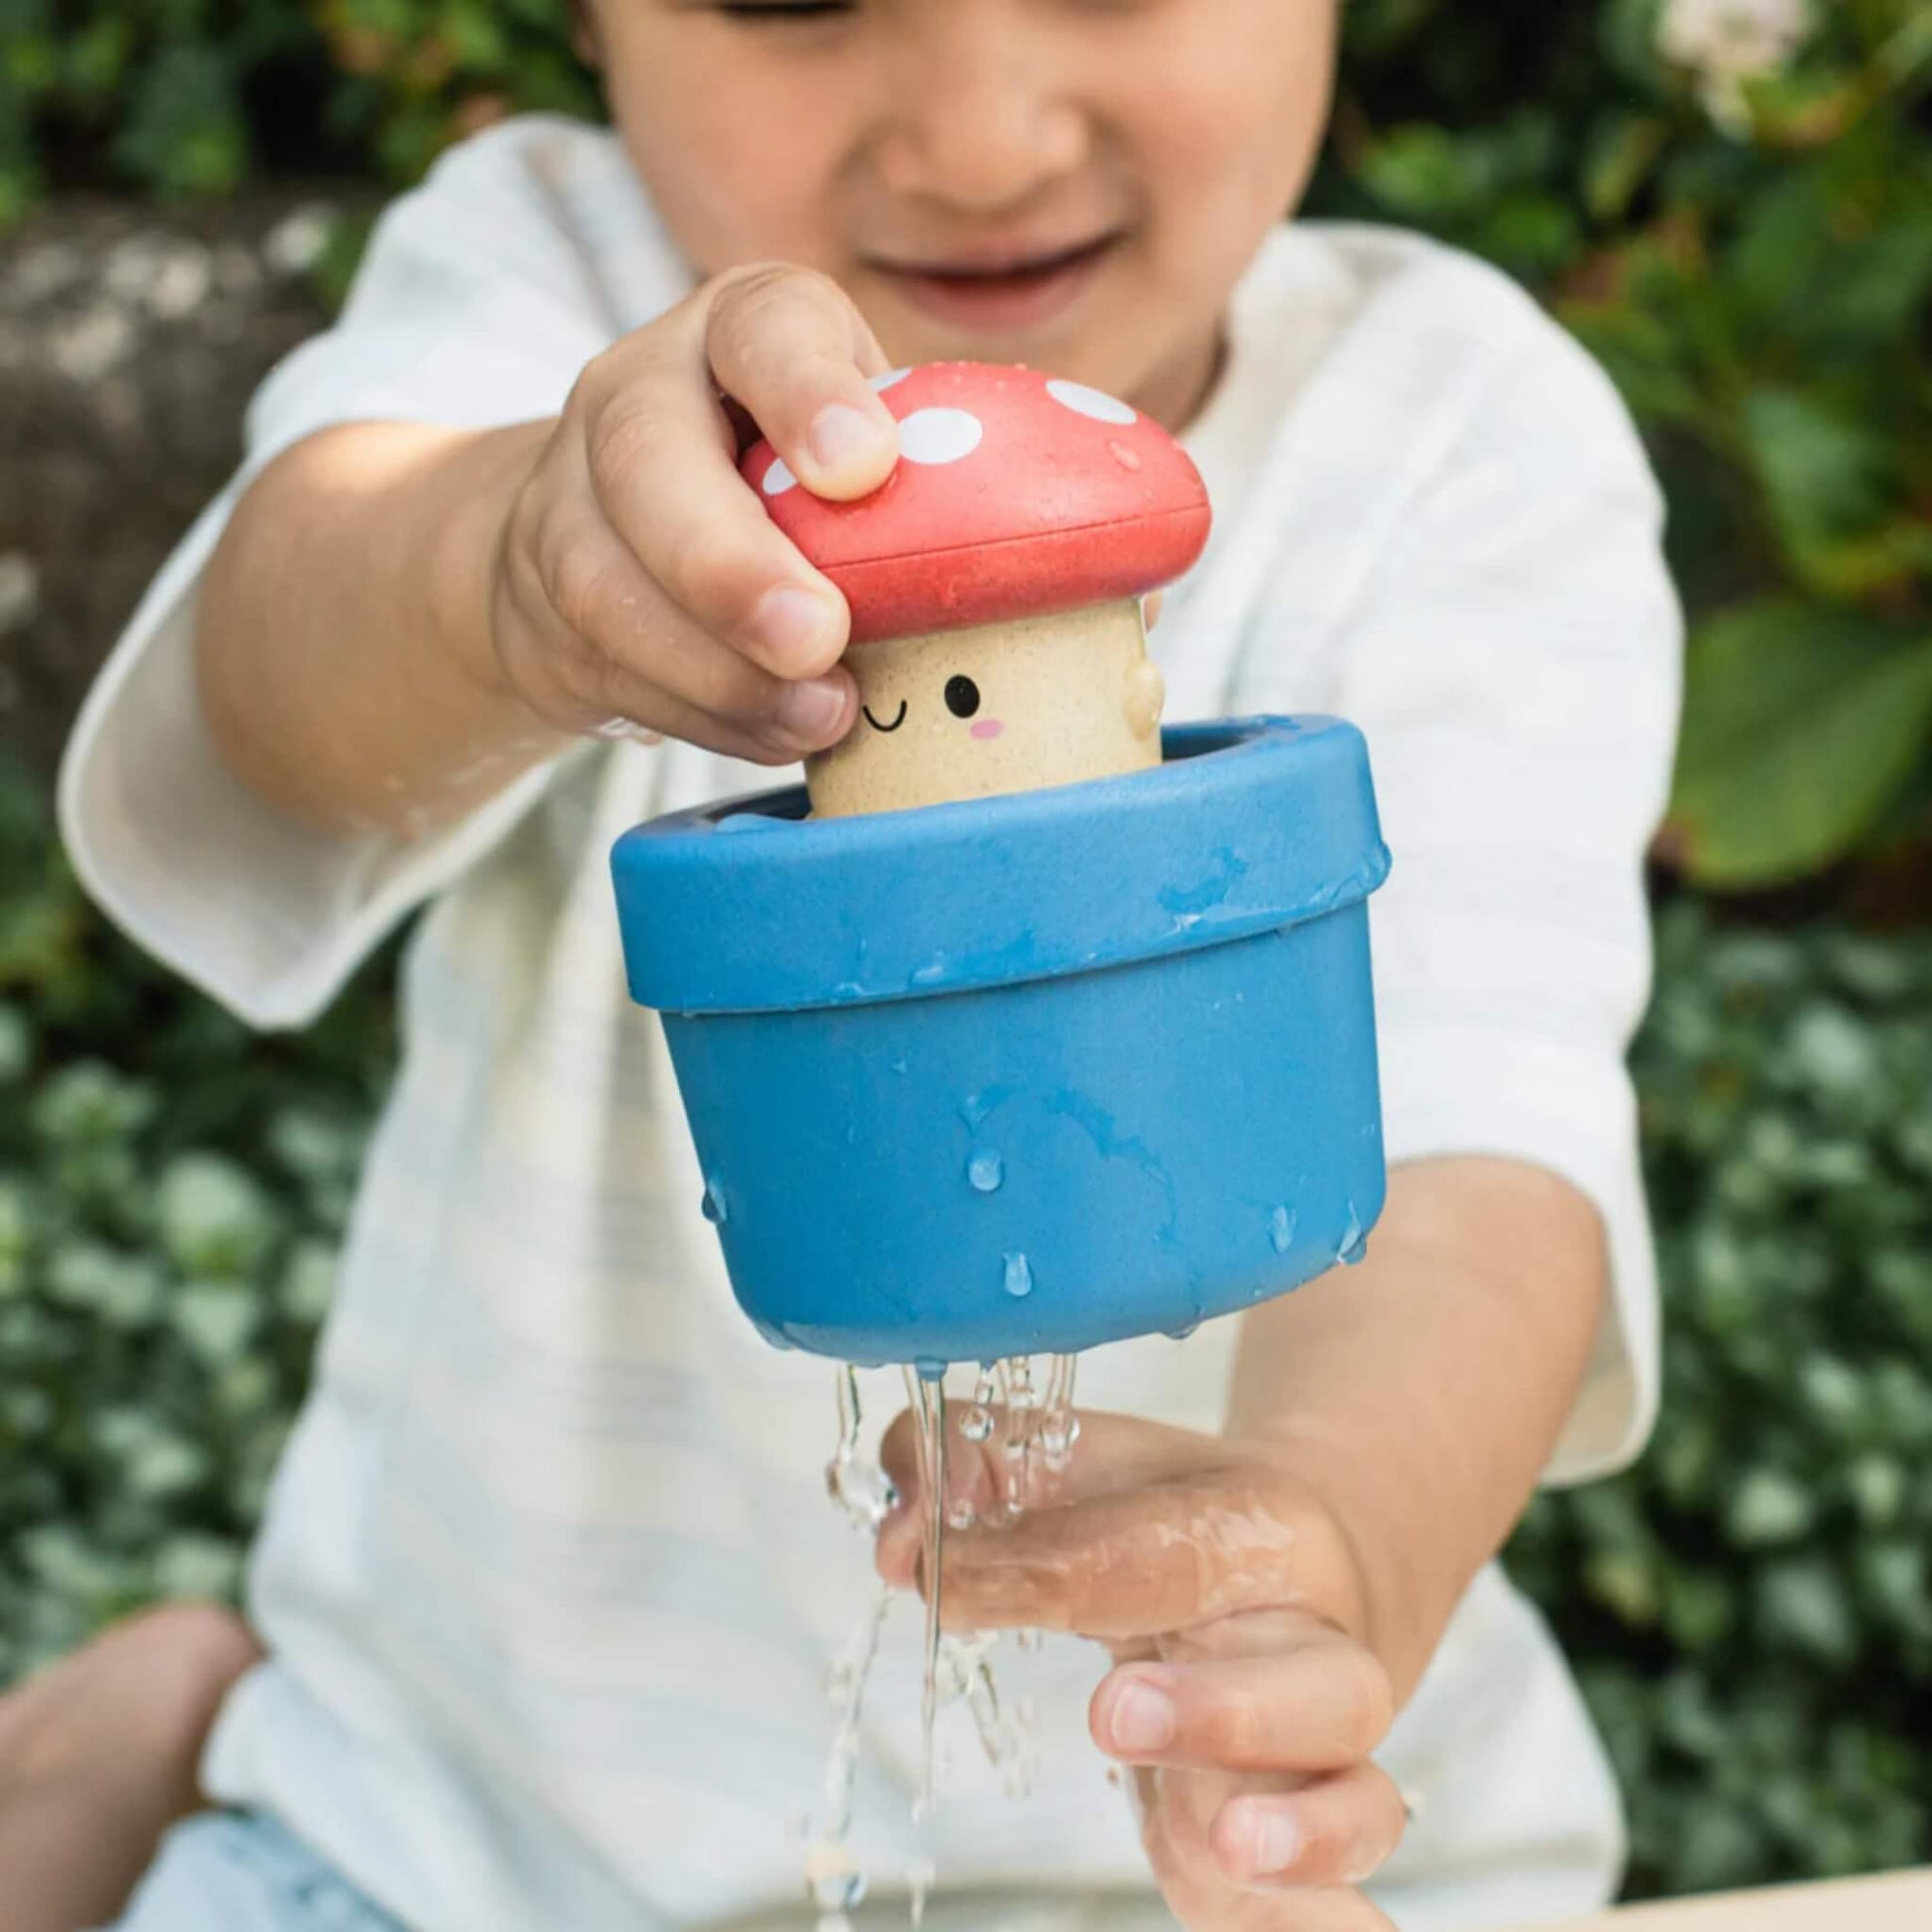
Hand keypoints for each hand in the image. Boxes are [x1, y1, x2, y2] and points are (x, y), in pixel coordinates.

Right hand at [490, 262, 900, 760]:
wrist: (613, 528)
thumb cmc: (787, 483)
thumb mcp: (852, 443)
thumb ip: (919, 482)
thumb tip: (1062, 571)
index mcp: (737, 332)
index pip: (762, 327)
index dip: (806, 392)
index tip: (863, 467)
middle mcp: (636, 394)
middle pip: (645, 460)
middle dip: (730, 564)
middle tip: (816, 636)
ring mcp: (571, 500)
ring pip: (606, 584)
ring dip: (718, 668)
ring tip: (819, 714)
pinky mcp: (546, 607)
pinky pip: (610, 670)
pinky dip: (703, 715)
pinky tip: (777, 734)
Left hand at [877, 1408, 1409, 1930]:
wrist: (1304, 1562)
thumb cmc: (1171, 1516)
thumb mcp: (1082, 1463)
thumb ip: (978, 1469)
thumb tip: (903, 1530)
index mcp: (1262, 1529)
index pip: (1162, 1551)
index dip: (1040, 1567)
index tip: (936, 1575)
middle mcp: (1315, 1644)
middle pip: (1314, 1683)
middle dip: (1221, 1708)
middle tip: (1112, 1715)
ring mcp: (1323, 1759)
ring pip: (1359, 1798)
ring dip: (1301, 1830)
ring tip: (1231, 1847)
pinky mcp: (1302, 1844)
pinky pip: (1348, 1901)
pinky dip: (1339, 1926)